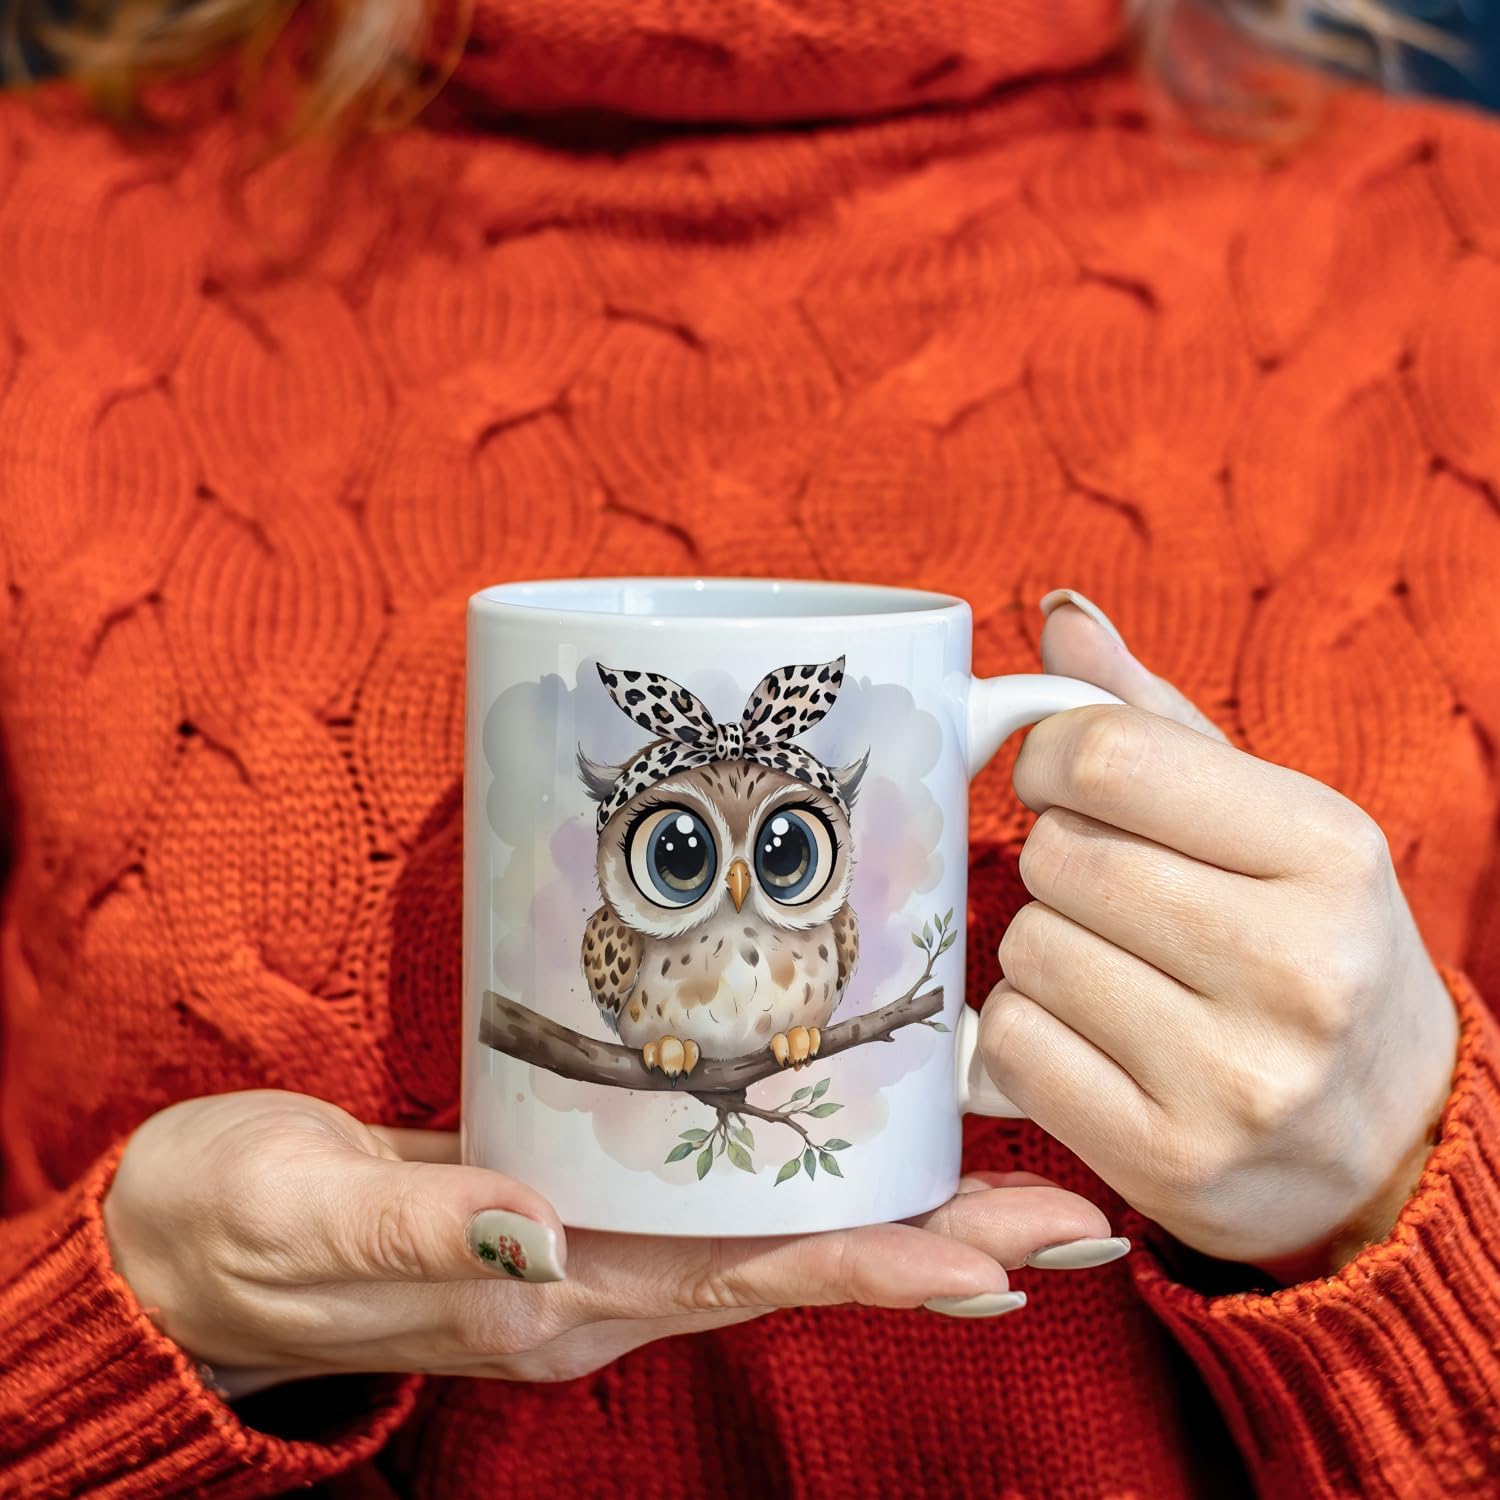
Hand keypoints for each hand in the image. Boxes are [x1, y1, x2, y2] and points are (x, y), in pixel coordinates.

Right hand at [103, 1089, 1121, 1396]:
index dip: (872, 1267)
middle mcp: (597, 1289)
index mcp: (548, 1298)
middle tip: (1077, 1223)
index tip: (997, 1264)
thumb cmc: (240, 1225)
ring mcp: (594, 1257)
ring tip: (1027, 1200)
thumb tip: (539, 1225)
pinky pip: (726, 1208)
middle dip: (941, 1247)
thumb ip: (419, 1220)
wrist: (192, 1247)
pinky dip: (817, 1193)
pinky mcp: (579, 1208)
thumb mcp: (302, 1210)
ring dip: (905, 1221)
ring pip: (780, 1242)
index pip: (741, 1281)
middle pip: (798, 1266)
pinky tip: (873, 1164)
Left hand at [977, 591, 1458, 1276]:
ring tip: (1114, 973)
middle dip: (1055, 864)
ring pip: (1024, 951)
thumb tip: (1058, 613)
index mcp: (1331, 850)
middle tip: (1107, 895)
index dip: (1048, 759)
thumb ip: (1156, 718)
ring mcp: (1238, 1079)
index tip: (1059, 783)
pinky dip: (1024, 1034)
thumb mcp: (1272, 823)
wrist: (1389, 1139)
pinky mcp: (1172, 1162)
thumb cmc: (1308, 948)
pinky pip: (1011, 1047)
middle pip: (1056, 858)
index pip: (1106, 756)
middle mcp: (1299, 967)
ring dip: (1039, 951)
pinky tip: (1090, 1041)